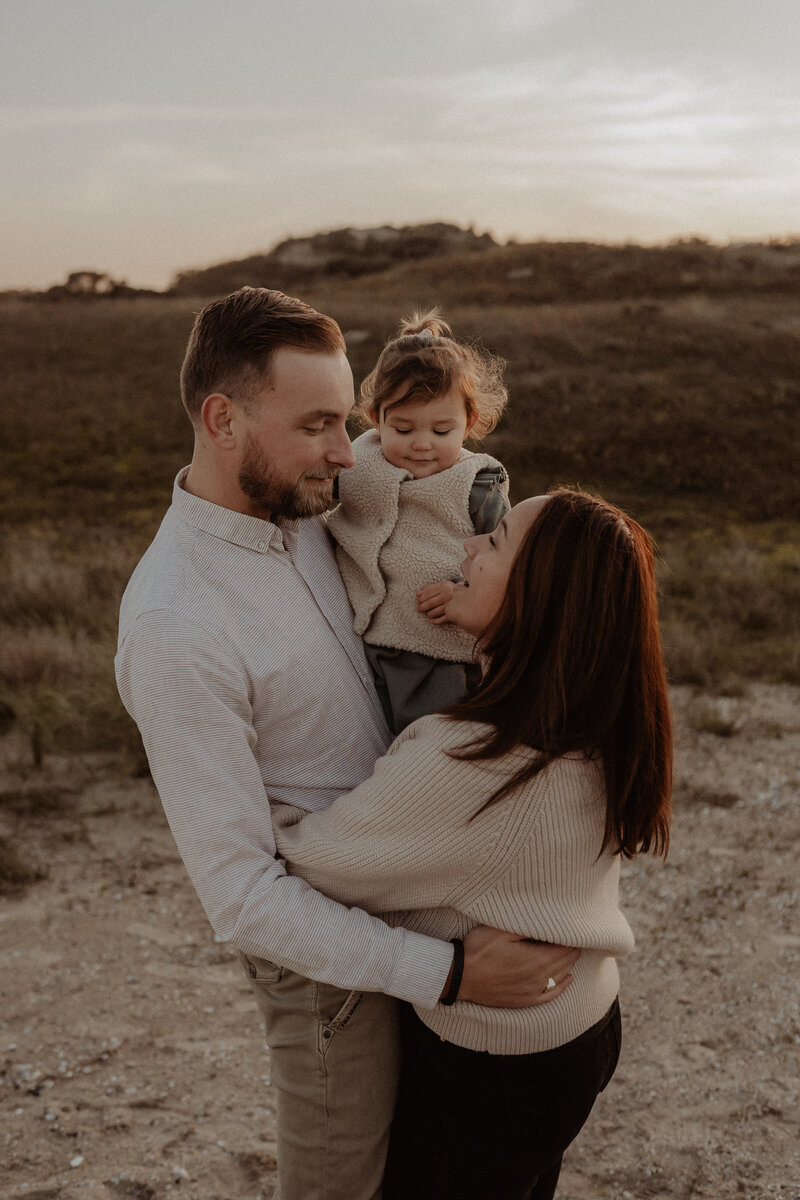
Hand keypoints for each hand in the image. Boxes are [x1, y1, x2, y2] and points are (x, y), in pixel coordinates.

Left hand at [416, 580, 455, 624]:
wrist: (469, 596)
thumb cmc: (451, 590)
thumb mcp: (442, 585)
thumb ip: (429, 588)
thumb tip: (417, 594)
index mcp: (444, 586)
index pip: (428, 593)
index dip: (421, 598)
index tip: (418, 601)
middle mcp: (448, 595)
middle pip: (431, 603)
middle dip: (422, 607)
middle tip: (419, 609)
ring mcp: (452, 605)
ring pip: (435, 612)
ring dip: (429, 613)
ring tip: (428, 613)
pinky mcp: (454, 613)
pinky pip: (442, 619)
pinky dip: (435, 621)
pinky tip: (431, 621)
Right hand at [456, 926, 578, 1007]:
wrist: (460, 977)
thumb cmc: (479, 950)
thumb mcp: (500, 930)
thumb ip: (527, 926)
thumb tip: (548, 923)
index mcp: (536, 959)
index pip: (564, 948)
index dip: (571, 937)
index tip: (573, 928)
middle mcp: (538, 978)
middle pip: (565, 962)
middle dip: (572, 949)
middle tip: (576, 937)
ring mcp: (532, 991)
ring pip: (560, 977)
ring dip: (569, 964)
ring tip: (574, 952)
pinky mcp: (524, 1000)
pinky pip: (550, 995)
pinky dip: (562, 986)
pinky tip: (568, 979)